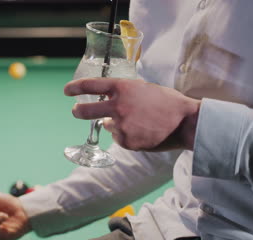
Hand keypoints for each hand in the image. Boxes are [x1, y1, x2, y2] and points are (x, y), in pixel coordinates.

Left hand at [64, 78, 199, 150]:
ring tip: (139, 122)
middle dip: (78, 111)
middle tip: (77, 110)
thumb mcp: (143, 88)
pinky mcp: (126, 141)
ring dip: (116, 124)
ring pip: (108, 125)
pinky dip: (127, 136)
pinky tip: (143, 132)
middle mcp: (117, 106)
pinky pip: (120, 138)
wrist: (185, 121)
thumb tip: (109, 96)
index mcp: (121, 88)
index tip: (67, 91)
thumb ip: (124, 92)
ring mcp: (120, 125)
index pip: (90, 85)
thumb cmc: (167, 102)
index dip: (75, 88)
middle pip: (84, 111)